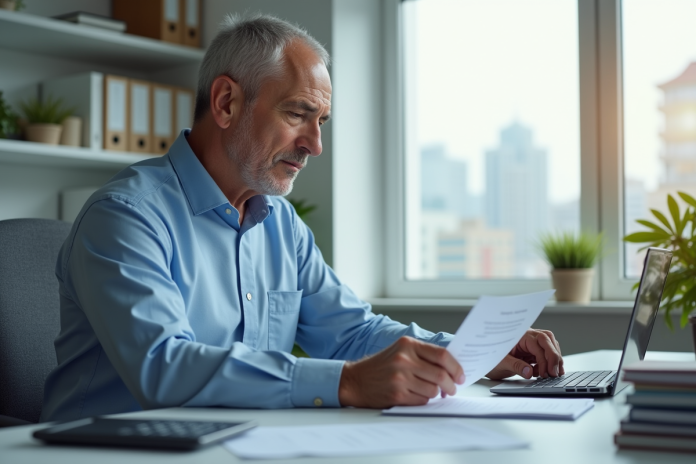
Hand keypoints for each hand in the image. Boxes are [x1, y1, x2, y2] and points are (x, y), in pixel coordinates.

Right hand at [338, 336, 464, 407]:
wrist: (355, 380)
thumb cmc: (381, 366)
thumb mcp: (400, 350)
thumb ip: (423, 355)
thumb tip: (451, 367)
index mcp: (408, 344)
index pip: (442, 355)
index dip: (456, 367)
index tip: (461, 375)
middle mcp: (404, 359)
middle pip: (441, 374)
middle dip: (451, 385)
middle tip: (451, 388)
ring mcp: (400, 378)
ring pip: (433, 390)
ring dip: (436, 393)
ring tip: (429, 391)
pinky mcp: (397, 394)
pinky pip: (422, 400)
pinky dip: (423, 399)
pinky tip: (415, 395)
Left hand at [486, 329, 563, 379]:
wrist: (485, 361)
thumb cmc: (491, 360)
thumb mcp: (501, 363)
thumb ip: (515, 366)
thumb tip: (529, 372)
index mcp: (519, 335)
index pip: (538, 344)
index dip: (544, 359)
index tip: (545, 373)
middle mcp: (527, 336)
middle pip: (548, 340)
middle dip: (554, 357)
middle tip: (555, 373)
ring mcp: (531, 342)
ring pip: (550, 344)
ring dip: (554, 359)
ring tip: (553, 373)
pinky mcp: (532, 350)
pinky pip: (547, 352)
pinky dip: (550, 361)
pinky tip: (547, 371)